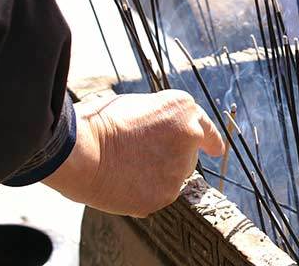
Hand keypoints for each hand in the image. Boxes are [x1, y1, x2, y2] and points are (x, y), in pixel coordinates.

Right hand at [44, 90, 224, 217]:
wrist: (81, 151)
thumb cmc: (98, 124)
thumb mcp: (135, 105)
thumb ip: (160, 120)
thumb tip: (162, 136)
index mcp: (183, 109)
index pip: (205, 127)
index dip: (211, 141)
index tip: (217, 150)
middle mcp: (190, 136)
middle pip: (188, 155)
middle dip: (170, 157)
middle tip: (137, 156)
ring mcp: (181, 167)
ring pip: (173, 176)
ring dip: (157, 175)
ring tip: (125, 166)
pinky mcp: (168, 193)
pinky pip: (158, 194)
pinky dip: (144, 192)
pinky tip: (123, 181)